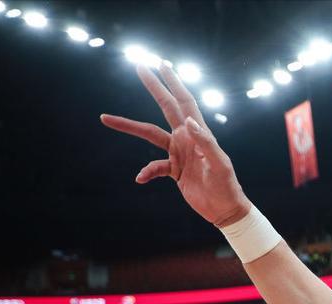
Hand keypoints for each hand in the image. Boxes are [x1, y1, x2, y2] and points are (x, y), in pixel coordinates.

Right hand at [101, 65, 248, 227]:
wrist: (225, 210)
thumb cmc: (226, 186)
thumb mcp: (218, 165)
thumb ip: (206, 143)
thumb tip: (189, 121)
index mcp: (198, 133)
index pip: (185, 102)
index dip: (174, 83)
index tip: (161, 65)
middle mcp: (186, 138)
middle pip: (166, 107)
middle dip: (154, 87)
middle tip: (139, 67)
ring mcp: (179, 153)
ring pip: (149, 135)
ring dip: (129, 126)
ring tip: (106, 118)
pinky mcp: (174, 170)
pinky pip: (154, 166)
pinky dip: (146, 171)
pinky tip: (141, 178)